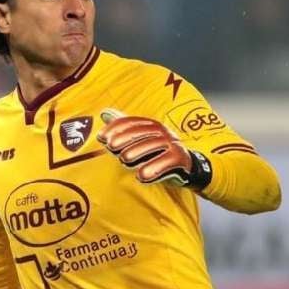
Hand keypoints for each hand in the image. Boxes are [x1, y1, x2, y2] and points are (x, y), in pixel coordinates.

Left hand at [97, 109, 211, 187]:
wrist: (186, 165)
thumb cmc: (157, 152)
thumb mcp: (140, 139)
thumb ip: (124, 128)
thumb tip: (104, 113)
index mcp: (151, 126)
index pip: (132, 123)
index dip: (116, 128)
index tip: (102, 137)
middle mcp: (163, 132)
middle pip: (143, 132)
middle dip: (126, 138)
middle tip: (112, 147)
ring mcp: (172, 144)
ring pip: (155, 145)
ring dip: (138, 152)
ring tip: (124, 159)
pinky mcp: (180, 158)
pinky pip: (167, 162)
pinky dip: (154, 168)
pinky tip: (141, 176)